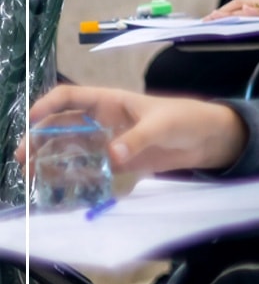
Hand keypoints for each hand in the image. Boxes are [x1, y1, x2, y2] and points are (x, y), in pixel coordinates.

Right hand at [25, 86, 247, 175]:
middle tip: (23, 158)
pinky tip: (58, 186)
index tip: (31, 121)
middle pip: (62, 125)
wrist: (210, 139)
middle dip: (39, 138)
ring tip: (33, 175)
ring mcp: (109, 142)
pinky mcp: (119, 162)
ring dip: (50, 158)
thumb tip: (112, 155)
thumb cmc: (188, 119)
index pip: (70, 97)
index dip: (47, 105)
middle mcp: (103, 121)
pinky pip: (89, 167)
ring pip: (70, 147)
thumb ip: (138, 139)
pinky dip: (73, 175)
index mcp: (111, 101)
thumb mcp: (164, 125)